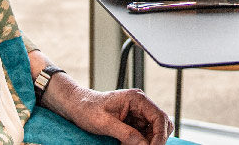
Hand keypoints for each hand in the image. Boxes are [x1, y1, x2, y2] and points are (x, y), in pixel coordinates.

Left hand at [46, 79, 169, 144]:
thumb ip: (126, 134)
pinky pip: (144, 135)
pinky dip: (139, 143)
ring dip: (146, 142)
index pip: (159, 117)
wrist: (77, 106)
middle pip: (161, 125)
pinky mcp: (133, 122)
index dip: (160, 136)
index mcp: (137, 99)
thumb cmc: (87, 109)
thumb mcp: (105, 123)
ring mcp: (138, 114)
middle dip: (155, 140)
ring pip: (154, 132)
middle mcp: (141, 105)